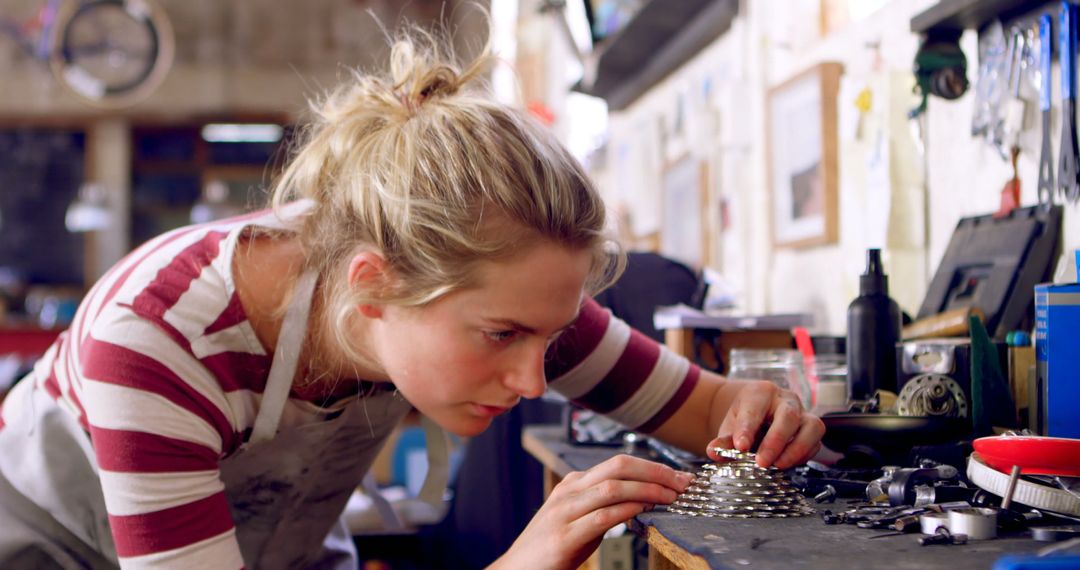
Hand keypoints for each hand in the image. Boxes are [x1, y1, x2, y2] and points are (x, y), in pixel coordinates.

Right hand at [492, 455, 693, 569]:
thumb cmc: (552, 547)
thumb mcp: (580, 519)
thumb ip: (605, 506)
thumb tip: (643, 499)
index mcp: (574, 483)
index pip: (619, 463)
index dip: (653, 467)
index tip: (678, 477)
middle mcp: (569, 491)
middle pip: (618, 467)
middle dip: (656, 472)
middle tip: (682, 483)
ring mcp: (564, 512)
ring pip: (612, 488)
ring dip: (648, 490)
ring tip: (672, 498)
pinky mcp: (564, 537)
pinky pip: (602, 517)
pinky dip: (627, 510)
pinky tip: (645, 511)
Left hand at [706, 380, 824, 468]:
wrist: (760, 415)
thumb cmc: (746, 419)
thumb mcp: (730, 427)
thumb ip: (723, 440)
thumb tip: (714, 451)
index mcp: (760, 392)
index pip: (754, 409)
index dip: (747, 429)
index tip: (740, 447)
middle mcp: (785, 399)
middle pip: (788, 415)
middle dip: (775, 442)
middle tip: (762, 463)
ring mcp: (803, 412)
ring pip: (811, 427)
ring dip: (796, 450)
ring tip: (778, 466)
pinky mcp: (812, 429)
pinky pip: (815, 442)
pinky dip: (803, 456)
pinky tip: (786, 464)